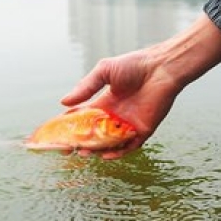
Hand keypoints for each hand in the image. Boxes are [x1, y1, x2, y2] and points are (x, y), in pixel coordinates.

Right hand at [59, 14, 220, 158]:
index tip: (58, 136)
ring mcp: (128, 125)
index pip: (83, 120)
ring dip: (96, 150)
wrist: (161, 68)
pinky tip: (106, 155)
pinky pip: (128, 147)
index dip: (71, 128)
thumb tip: (64, 102)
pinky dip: (117, 153)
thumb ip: (86, 87)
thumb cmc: (134, 65)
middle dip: (81, 143)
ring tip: (84, 152)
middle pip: (94, 135)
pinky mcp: (142, 130)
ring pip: (109, 144)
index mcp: (104, 103)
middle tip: (69, 150)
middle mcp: (114, 116)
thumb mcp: (104, 71)